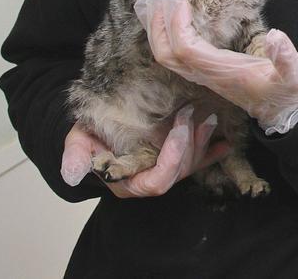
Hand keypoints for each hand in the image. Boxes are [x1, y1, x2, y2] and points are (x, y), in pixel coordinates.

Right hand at [60, 106, 226, 197]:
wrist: (98, 128)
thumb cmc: (88, 136)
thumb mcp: (77, 143)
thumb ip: (76, 157)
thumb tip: (72, 175)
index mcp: (129, 182)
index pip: (158, 182)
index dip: (172, 158)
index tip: (178, 130)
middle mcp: (150, 180)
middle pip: (179, 172)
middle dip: (190, 145)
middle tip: (193, 115)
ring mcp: (165, 170)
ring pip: (191, 165)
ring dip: (202, 142)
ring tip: (208, 118)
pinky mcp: (177, 160)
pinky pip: (200, 161)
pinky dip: (213, 152)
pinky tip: (225, 142)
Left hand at [134, 0, 297, 134]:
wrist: (290, 113)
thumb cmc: (292, 92)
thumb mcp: (297, 76)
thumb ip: (287, 58)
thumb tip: (275, 35)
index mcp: (224, 73)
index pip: (186, 49)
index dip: (177, 25)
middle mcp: (208, 76)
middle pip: (166, 55)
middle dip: (157, 25)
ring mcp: (205, 76)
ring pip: (168, 57)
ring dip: (157, 30)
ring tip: (151, 4)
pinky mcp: (208, 73)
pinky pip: (177, 56)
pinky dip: (166, 36)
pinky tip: (166, 22)